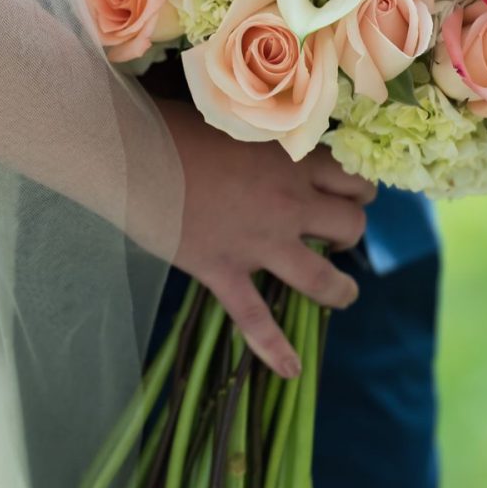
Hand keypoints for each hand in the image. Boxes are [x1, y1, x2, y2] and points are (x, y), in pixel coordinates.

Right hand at [157, 99, 373, 376]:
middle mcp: (287, 204)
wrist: (131, 151)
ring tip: (341, 295)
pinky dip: (275, 348)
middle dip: (350, 233)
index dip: (355, 191)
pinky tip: (291, 370)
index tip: (345, 195)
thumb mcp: (231, 117)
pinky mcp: (223, 272)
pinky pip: (256, 319)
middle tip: (334, 236)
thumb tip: (264, 128)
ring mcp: (258, 243)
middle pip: (350, 226)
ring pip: (323, 280)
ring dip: (340, 291)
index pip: (352, 180)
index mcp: (290, 161)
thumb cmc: (172, 124)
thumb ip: (258, 133)